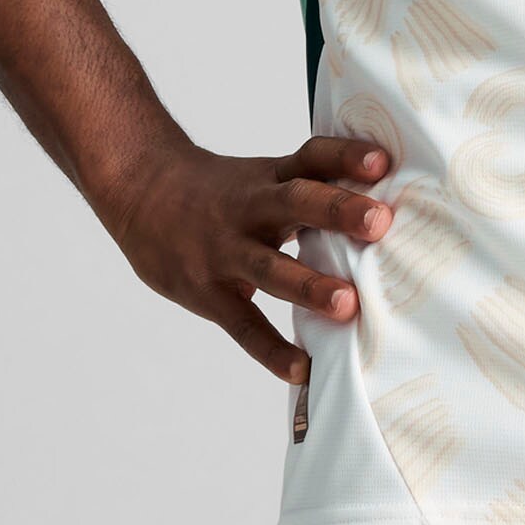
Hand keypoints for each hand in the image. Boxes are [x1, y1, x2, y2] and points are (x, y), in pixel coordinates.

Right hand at [98, 135, 396, 381]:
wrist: (140, 191)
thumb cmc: (222, 191)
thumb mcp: (263, 177)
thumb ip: (313, 191)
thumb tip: (384, 208)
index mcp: (271, 177)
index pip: (313, 156)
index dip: (346, 156)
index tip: (383, 161)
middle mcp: (250, 208)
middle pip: (295, 202)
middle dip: (338, 212)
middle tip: (379, 223)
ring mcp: (225, 250)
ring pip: (269, 267)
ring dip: (308, 285)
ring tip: (348, 305)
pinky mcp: (206, 291)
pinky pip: (242, 324)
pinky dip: (271, 350)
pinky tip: (302, 369)